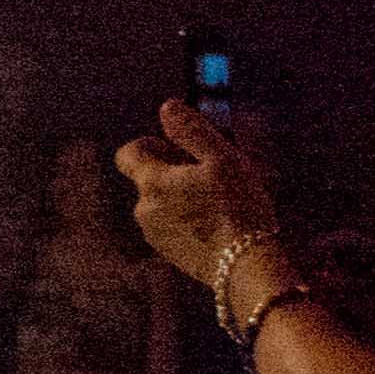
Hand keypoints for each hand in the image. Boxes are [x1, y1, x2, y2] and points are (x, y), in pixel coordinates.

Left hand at [116, 99, 275, 276]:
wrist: (246, 265)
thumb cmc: (238, 207)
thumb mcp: (222, 159)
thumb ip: (192, 131)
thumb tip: (167, 107)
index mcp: (152, 182)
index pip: (128, 152)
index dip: (152, 145)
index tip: (181, 151)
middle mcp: (143, 209)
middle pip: (149, 178)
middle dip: (175, 172)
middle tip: (212, 177)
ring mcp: (154, 234)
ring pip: (162, 203)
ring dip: (182, 196)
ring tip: (219, 203)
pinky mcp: (168, 253)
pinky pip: (172, 225)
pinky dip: (188, 219)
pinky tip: (217, 225)